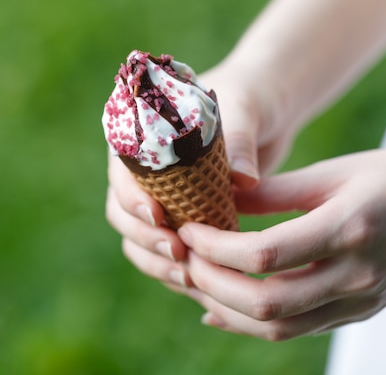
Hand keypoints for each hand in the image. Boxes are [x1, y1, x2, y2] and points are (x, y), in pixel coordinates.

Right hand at [105, 60, 296, 289]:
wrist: (264, 114)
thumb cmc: (247, 100)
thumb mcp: (244, 111)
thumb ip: (240, 141)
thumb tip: (244, 179)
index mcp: (141, 140)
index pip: (121, 174)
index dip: (132, 199)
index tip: (157, 216)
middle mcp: (142, 173)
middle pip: (122, 214)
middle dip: (145, 238)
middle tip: (177, 254)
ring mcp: (160, 199)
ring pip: (139, 240)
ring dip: (157, 262)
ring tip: (188, 276)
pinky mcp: (181, 221)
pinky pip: (165, 253)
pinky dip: (177, 270)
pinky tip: (199, 284)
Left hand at [179, 146, 385, 340]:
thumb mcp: (336, 172)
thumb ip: (276, 192)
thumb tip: (221, 199)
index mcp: (349, 229)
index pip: (266, 255)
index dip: (217, 247)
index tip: (188, 230)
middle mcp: (356, 275)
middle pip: (266, 303)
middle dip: (211, 283)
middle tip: (183, 258)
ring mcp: (360, 301)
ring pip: (278, 327)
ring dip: (226, 309)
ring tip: (194, 281)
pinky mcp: (359, 310)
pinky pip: (297, 329)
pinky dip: (252, 322)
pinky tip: (220, 308)